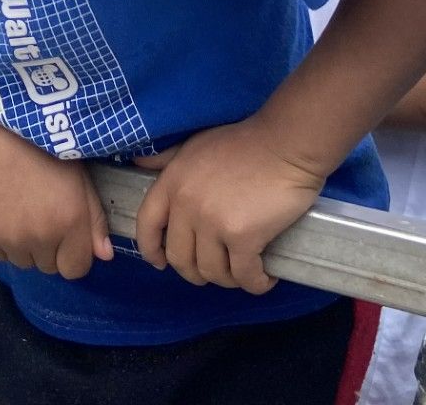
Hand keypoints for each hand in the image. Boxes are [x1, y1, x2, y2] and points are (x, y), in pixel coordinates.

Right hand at [0, 121, 113, 279]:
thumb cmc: (42, 150)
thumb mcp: (79, 177)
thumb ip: (95, 219)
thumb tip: (105, 255)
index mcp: (70, 221)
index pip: (76, 270)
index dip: (73, 255)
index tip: (66, 237)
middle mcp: (42, 236)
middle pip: (50, 267)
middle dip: (49, 250)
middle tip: (41, 217)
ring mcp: (12, 239)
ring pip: (24, 262)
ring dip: (26, 247)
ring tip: (22, 214)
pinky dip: (3, 242)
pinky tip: (4, 215)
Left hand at [133, 119, 326, 293]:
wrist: (287, 142)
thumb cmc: (246, 142)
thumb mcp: (196, 144)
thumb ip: (166, 158)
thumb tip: (138, 161)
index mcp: (173, 182)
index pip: (146, 226)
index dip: (151, 250)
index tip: (161, 263)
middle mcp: (187, 205)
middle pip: (180, 259)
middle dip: (197, 272)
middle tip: (218, 269)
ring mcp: (213, 222)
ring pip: (212, 273)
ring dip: (229, 279)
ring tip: (244, 271)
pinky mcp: (243, 237)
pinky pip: (244, 276)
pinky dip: (256, 283)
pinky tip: (266, 277)